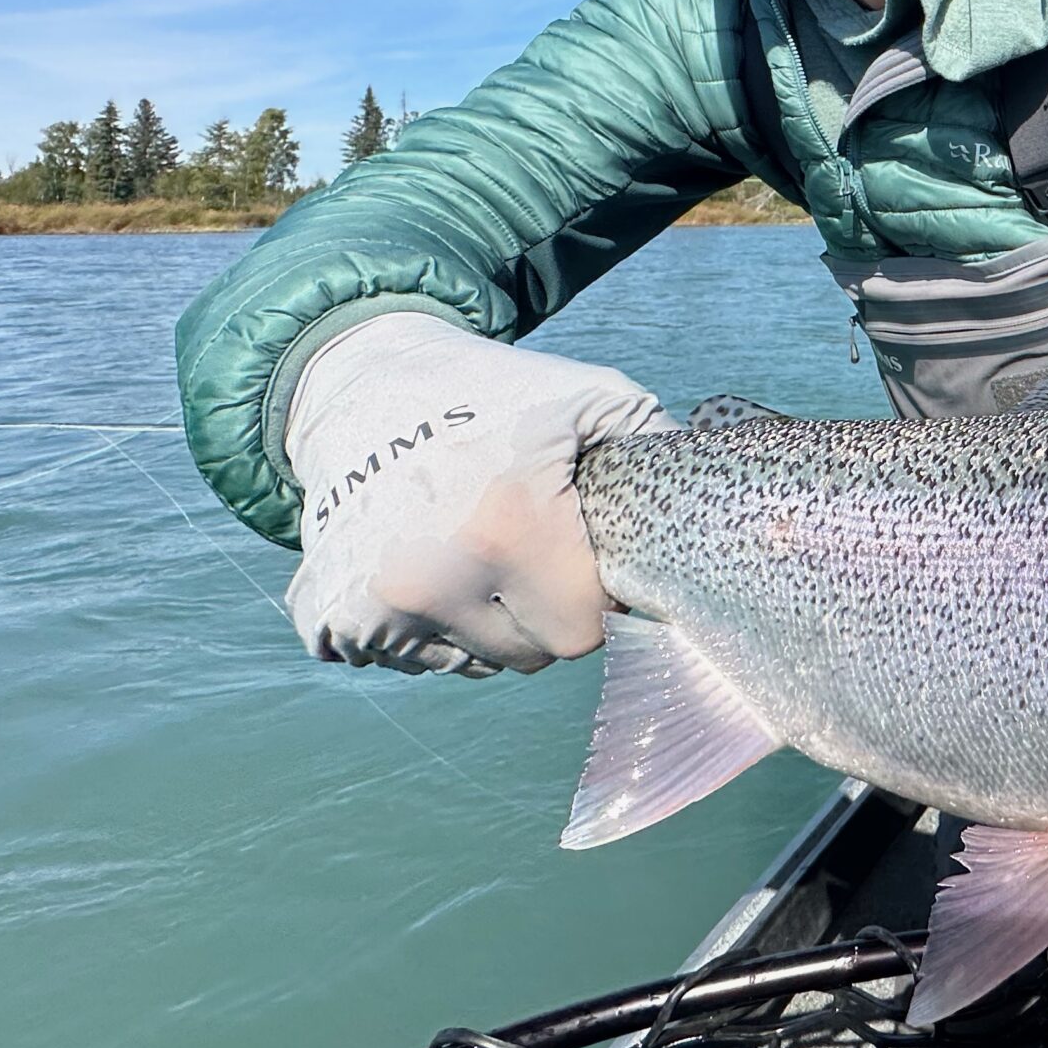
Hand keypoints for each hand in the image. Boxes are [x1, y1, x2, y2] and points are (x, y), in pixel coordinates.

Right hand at [282, 312, 671, 675]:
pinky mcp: (326, 616)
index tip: (583, 556)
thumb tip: (720, 505)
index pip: (584, 630)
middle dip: (545, 614)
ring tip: (475, 548)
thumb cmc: (494, 394)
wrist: (360, 382)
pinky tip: (426, 564)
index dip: (596, 597)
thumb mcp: (589, 400)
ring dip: (484, 624)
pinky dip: (421, 628)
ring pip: (470, 665)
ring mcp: (372, 604)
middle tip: (530, 549)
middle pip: (531, 657)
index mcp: (509, 526)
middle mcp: (434, 577)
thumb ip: (658, 451)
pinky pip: (404, 660)